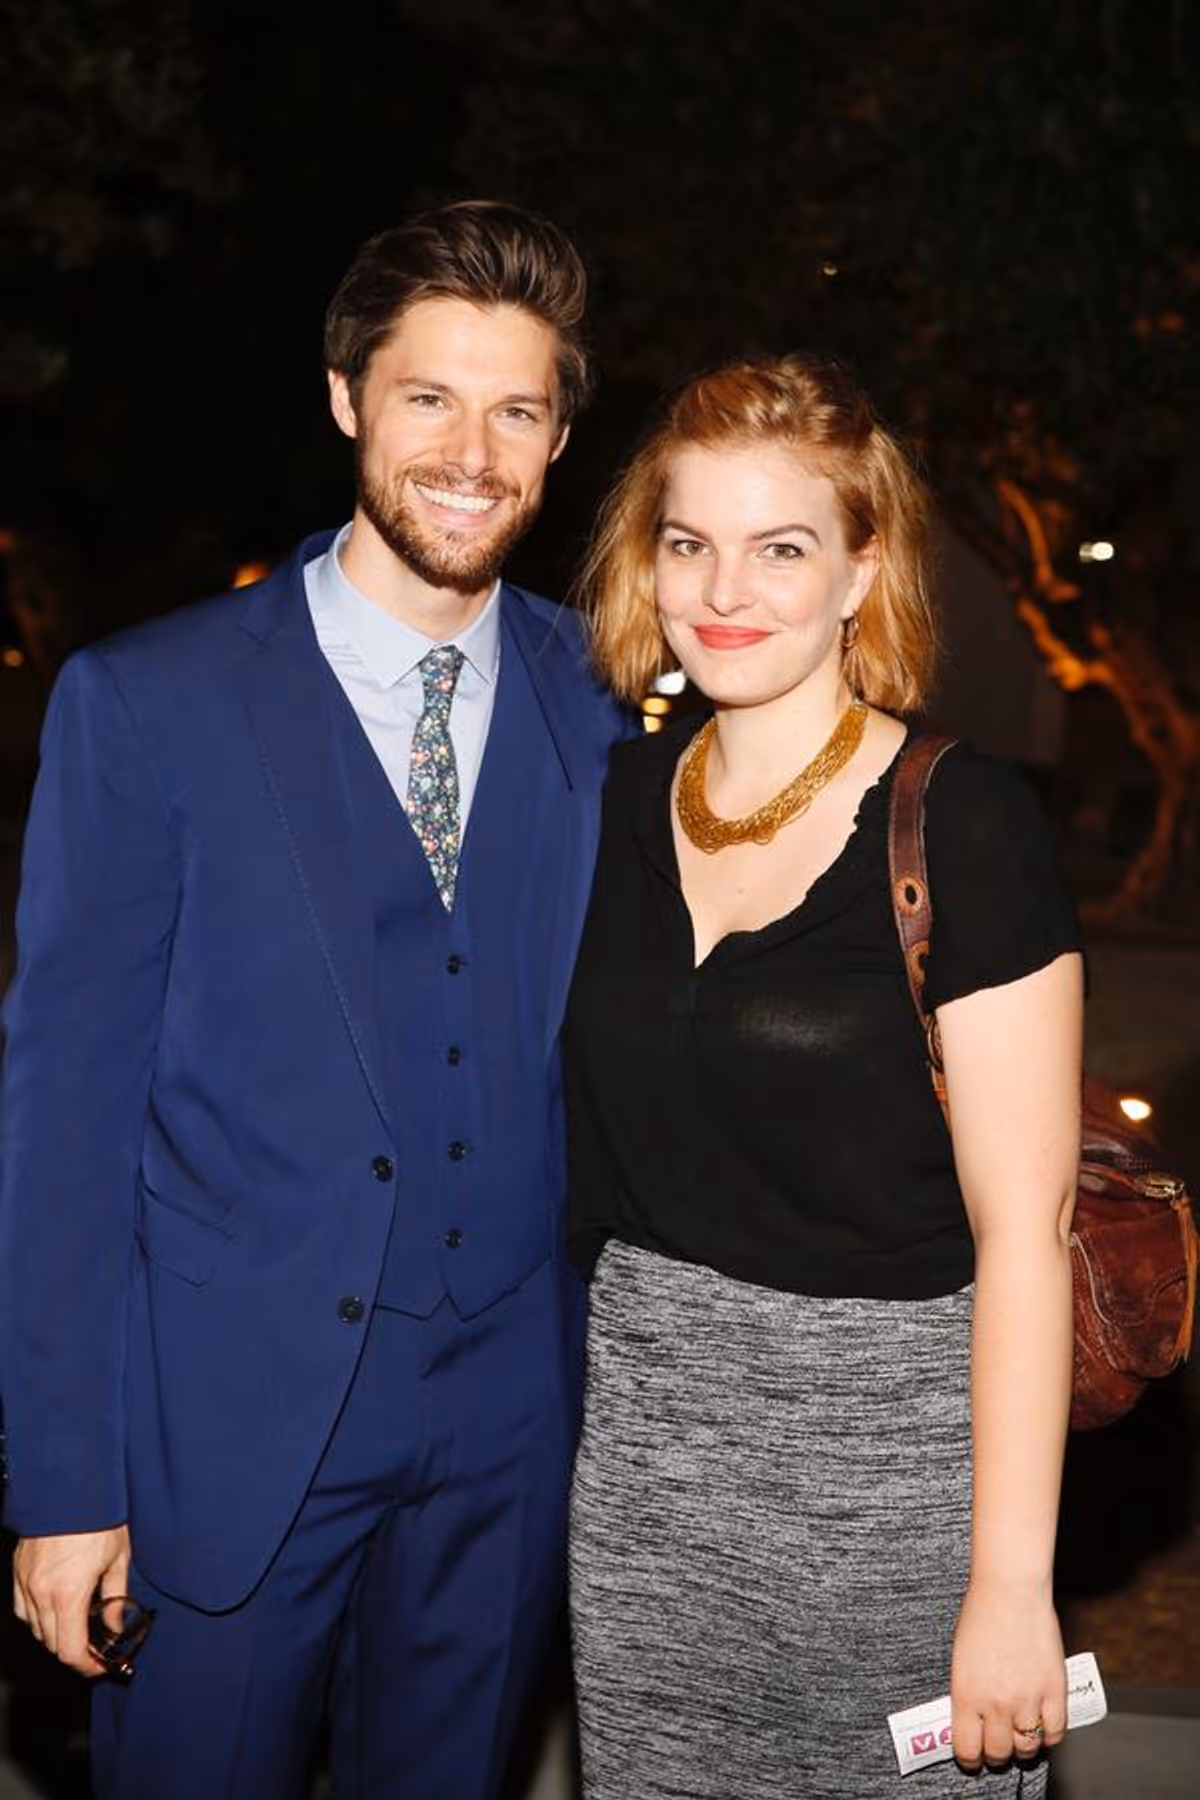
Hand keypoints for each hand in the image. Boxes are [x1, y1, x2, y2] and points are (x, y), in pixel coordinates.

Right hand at [13, 1526, 131, 1677]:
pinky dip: (36, 1617)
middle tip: (92, 1648)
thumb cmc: (99, 1517)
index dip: (86, 1666)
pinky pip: (22, 1609)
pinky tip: (54, 1610)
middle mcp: (42, 1593)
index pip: (71, 1650)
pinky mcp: (18, 1572)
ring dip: (55, 1635)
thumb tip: (116, 1625)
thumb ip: (116, 1598)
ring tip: (76, 1626)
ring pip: (35, 1629)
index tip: (98, 1666)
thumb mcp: (118, 1558)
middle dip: (73, 1652)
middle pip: (52, 1644)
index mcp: (69, 1595)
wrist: (71, 1487)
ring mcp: (26, 1583)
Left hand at [950, 1578, 1066, 1768]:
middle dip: (997, 1754)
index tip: (974, 1756)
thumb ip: (968, 1693)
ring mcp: (1028, 1699)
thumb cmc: (980, 1615)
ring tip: (1021, 1735)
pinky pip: (1055, 1732)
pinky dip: (1049, 1735)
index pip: (967, 1749)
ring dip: (1024, 1746)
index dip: (971, 1759)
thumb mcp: (960, 1659)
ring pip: (1028, 1747)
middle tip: (998, 1745)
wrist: (1010, 1589)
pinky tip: (1042, 1726)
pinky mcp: (1054, 1690)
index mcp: (966, 1695)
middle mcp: (996, 1703)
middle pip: (999, 1753)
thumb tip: (973, 1720)